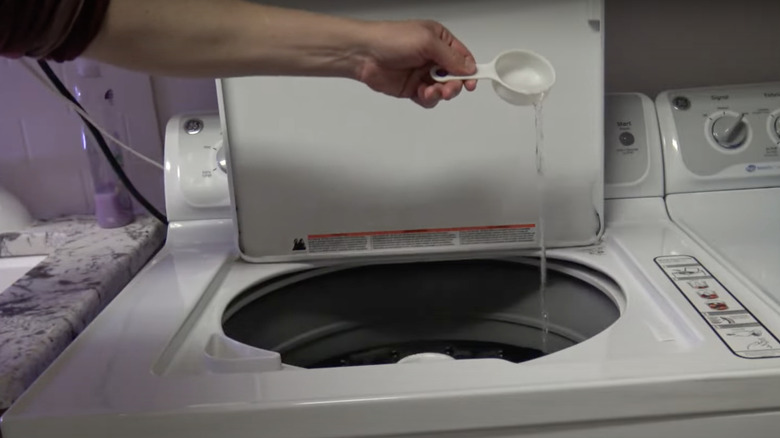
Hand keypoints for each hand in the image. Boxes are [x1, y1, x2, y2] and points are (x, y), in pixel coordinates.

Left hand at [356, 20, 477, 107]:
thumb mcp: (427, 42)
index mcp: (440, 41)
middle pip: (456, 77)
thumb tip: (469, 68)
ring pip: (443, 90)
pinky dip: (429, 99)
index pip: (463, 57)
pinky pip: (429, 99)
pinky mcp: (413, 89)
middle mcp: (433, 58)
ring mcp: (423, 74)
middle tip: (448, 88)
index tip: (472, 82)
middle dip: (455, 85)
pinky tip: (422, 94)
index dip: (470, 70)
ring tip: (432, 91)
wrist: (364, 54)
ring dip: (441, 93)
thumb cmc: (392, 40)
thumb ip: (451, 57)